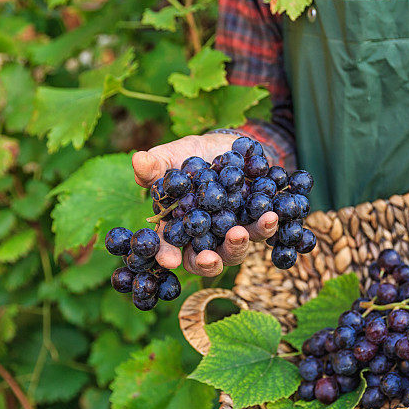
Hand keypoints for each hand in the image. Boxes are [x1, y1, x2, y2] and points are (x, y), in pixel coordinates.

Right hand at [132, 134, 278, 275]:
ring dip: (238, 245)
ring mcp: (231, 232)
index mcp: (177, 226)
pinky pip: (262, 230)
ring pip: (235, 251)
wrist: (230, 146)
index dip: (167, 256)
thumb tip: (137, 160)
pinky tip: (271, 215)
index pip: (168, 247)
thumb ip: (156, 166)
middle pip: (205, 260)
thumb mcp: (172, 157)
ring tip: (241, 232)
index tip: (169, 261)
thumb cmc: (192, 155)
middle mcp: (204, 236)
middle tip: (211, 258)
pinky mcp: (255, 222)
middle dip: (208, 263)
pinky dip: (267, 226)